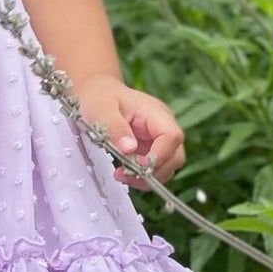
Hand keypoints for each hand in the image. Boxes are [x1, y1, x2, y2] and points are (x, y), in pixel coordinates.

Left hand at [73, 72, 184, 187]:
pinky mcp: (150, 149)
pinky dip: (142, 176)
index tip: (135, 165)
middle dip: (153, 171)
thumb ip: (115, 127)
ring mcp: (158, 140)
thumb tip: (129, 149)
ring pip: (167, 167)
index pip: (172, 137)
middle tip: (124, 173)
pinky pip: (155, 169)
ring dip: (147, 177)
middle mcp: (163, 126)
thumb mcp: (101, 108)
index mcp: (156, 113)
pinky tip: (124, 172)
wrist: (97, 93)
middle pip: (175, 156)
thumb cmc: (100, 96)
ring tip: (121, 174)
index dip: (159, 156)